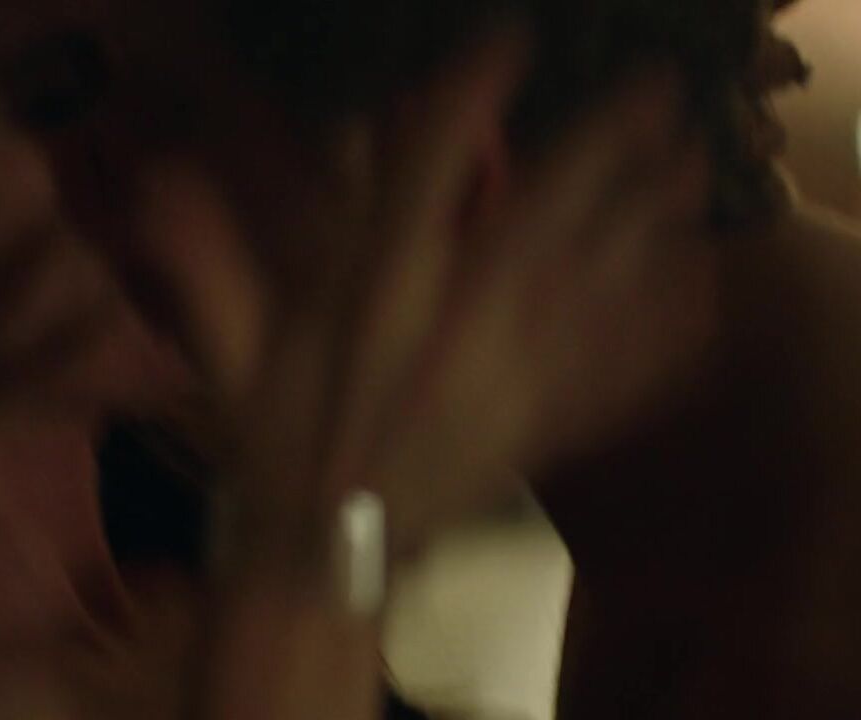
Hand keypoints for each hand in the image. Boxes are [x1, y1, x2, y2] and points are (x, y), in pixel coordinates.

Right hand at [140, 40, 715, 563]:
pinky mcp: (538, 429)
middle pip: (540, 223)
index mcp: (374, 301)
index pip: (422, 180)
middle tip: (658, 89)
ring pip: (591, 287)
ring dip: (648, 223)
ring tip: (695, 167)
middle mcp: (453, 328)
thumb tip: (160, 173)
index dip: (466, 101)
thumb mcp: (237, 354)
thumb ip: (209, 261)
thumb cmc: (278, 453)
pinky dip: (659, 333)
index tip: (509, 39)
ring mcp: (507, 381)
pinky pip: (610, 374)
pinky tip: (700, 293)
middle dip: (601, 151)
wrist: (328, 563)